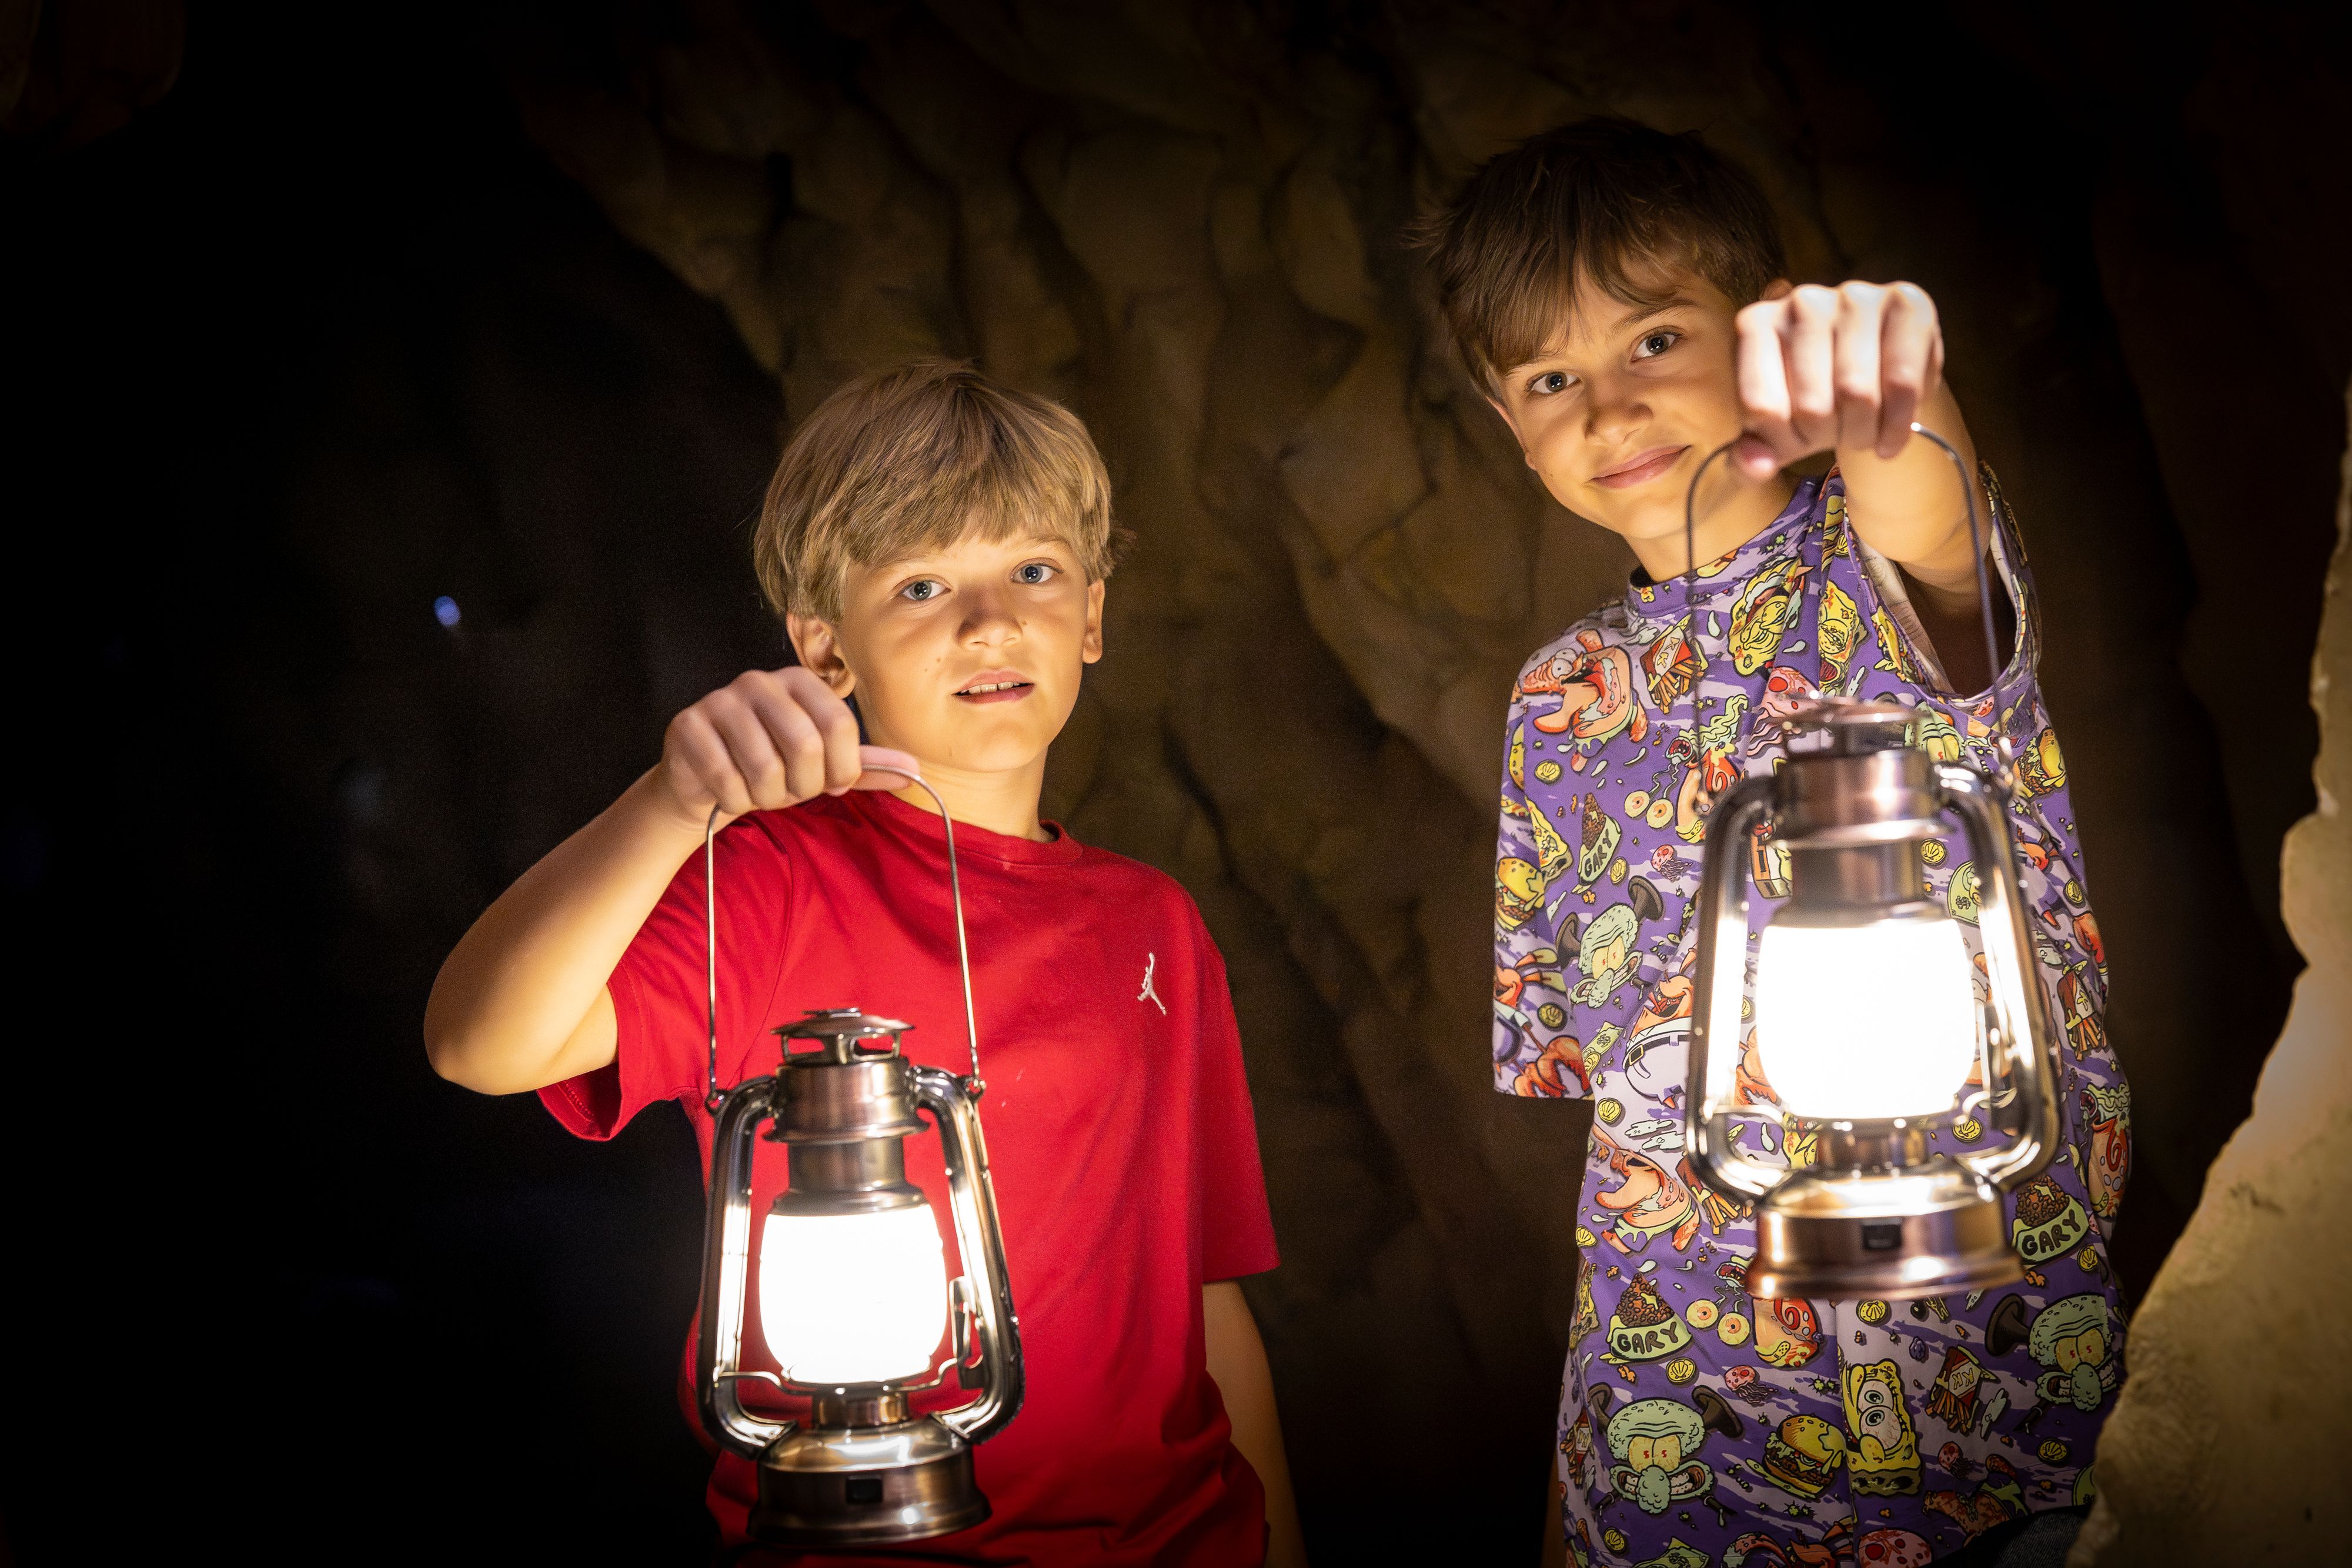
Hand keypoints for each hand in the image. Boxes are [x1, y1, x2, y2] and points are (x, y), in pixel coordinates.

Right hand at [653, 667, 918, 825]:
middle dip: (804, 786)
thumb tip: (914, 770)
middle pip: (805, 745)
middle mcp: (759, 681)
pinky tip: (729, 792)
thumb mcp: (821, 765)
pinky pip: (726, 779)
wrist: (705, 783)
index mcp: (800, 681)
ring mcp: (719, 700)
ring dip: (769, 797)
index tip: (830, 784)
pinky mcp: (687, 726)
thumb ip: (864, 765)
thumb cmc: (772, 768)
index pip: (840, 725)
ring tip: (761, 792)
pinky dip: (735, 800)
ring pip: (765, 767)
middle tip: (791, 791)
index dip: (841, 768)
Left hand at [1731, 280, 1943, 479]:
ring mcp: (1854, 297)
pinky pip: (1902, 383)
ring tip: (1863, 433)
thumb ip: (1749, 459)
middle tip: (1835, 437)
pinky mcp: (1906, 303)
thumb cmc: (1809, 402)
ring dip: (1863, 434)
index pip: (1761, 407)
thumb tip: (1758, 467)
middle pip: (1811, 406)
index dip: (1782, 442)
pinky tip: (1892, 434)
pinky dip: (1897, 424)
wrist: (1868, 375)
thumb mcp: (1773, 435)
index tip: (1796, 444)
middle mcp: (1801, 302)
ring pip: (1858, 395)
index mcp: (1753, 326)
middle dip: (1826, 439)